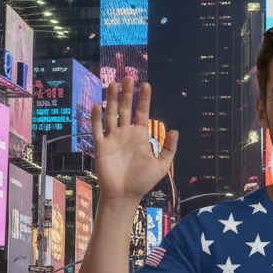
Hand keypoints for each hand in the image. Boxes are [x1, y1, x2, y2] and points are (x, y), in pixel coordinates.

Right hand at [92, 78, 177, 201]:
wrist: (124, 195)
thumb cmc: (142, 182)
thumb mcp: (161, 166)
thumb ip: (168, 149)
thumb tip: (175, 130)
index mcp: (140, 135)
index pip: (142, 112)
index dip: (143, 98)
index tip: (146, 84)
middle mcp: (126, 133)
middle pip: (126, 108)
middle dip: (127, 93)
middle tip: (127, 77)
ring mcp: (113, 138)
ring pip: (111, 114)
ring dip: (111, 99)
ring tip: (112, 84)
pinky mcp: (101, 146)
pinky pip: (98, 129)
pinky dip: (97, 117)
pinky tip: (98, 105)